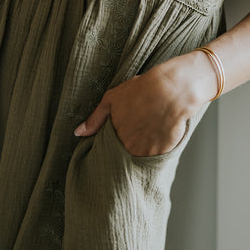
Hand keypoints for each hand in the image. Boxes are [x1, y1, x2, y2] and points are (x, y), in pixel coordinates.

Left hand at [73, 53, 205, 156]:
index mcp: (115, 137)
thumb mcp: (112, 99)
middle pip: (123, 156)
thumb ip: (95, 118)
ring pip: (139, 159)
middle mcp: (129, 149)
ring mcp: (147, 153)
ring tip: (146, 134)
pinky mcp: (163, 153)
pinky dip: (155, 150)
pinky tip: (157, 135)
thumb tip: (78, 133)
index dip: (111, 146)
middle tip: (133, 135)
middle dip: (125, 150)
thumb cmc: (141, 90)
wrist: (171, 90)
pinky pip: (155, 158)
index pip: (107, 151)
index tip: (115, 140)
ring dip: (140, 151)